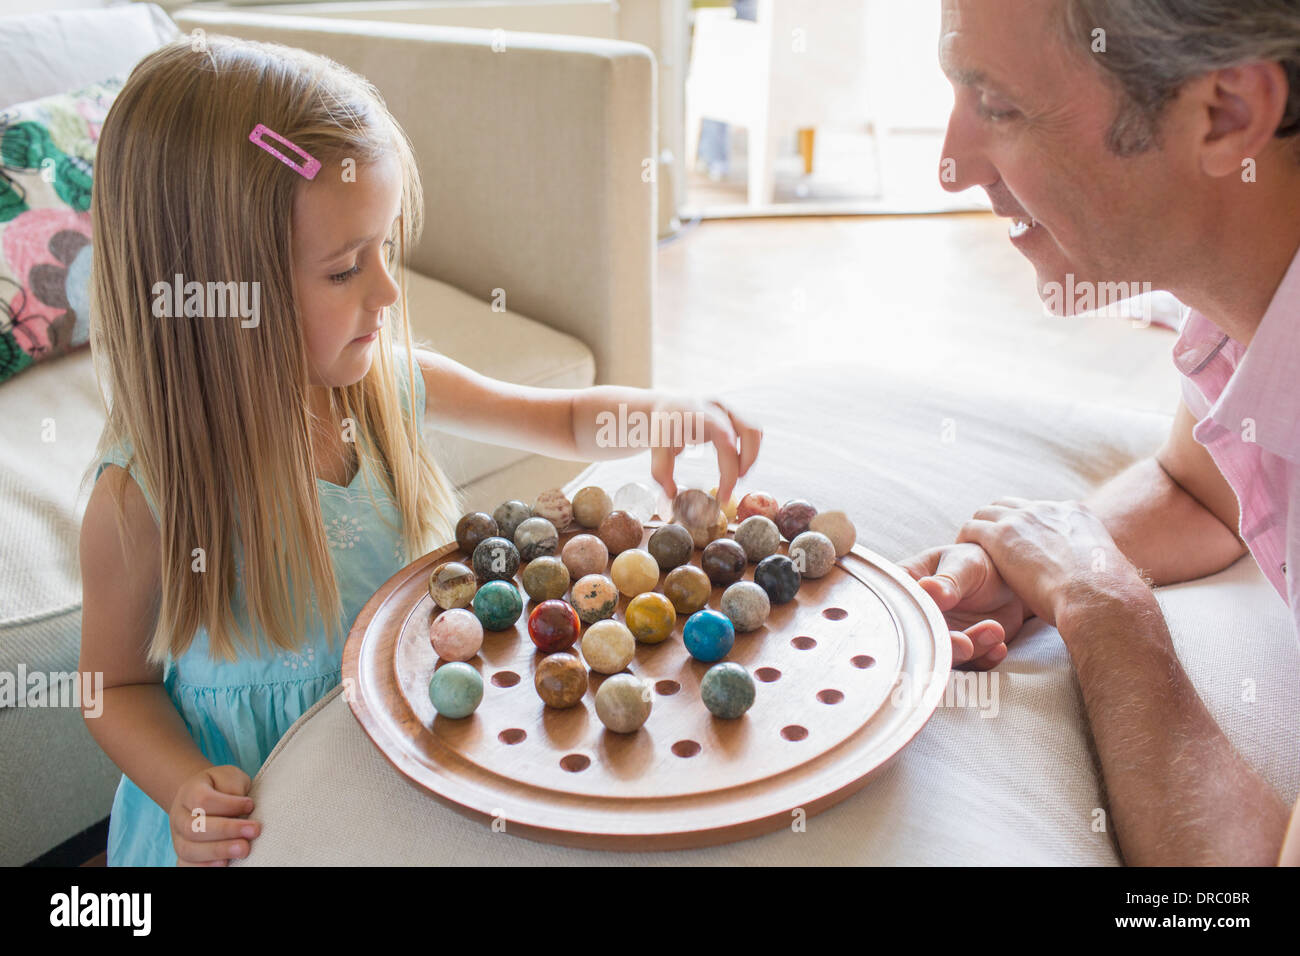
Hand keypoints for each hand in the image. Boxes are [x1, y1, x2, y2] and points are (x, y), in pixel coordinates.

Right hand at [170, 765, 260, 866]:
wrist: (202, 797)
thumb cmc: (222, 787)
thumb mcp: (230, 777)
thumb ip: (234, 788)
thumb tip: (242, 809)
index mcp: (189, 792)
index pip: (203, 800)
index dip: (228, 805)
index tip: (250, 805)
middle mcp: (179, 816)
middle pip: (194, 828)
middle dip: (226, 831)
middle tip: (254, 831)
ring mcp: (178, 838)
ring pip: (188, 850)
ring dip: (218, 851)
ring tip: (244, 850)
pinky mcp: (183, 856)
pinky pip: (185, 866)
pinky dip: (204, 867)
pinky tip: (225, 864)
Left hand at [649, 395, 761, 503]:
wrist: (666, 406)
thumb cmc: (663, 425)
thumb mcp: (657, 446)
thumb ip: (661, 470)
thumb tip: (672, 495)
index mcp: (698, 412)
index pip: (723, 433)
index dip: (730, 462)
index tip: (724, 490)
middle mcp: (718, 407)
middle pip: (749, 430)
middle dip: (747, 462)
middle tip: (733, 484)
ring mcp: (729, 409)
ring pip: (755, 432)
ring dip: (751, 457)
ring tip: (735, 476)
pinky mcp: (734, 416)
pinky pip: (753, 433)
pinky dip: (750, 451)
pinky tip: (736, 464)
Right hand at [901, 542, 1026, 669]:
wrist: (1005, 582)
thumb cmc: (974, 564)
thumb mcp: (964, 565)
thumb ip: (948, 581)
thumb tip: (927, 588)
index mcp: (907, 589)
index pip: (897, 607)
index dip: (908, 621)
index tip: (929, 624)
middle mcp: (918, 619)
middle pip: (920, 639)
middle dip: (944, 645)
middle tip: (965, 644)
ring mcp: (940, 638)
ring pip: (946, 655)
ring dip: (970, 650)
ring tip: (994, 631)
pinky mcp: (963, 652)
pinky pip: (972, 664)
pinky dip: (986, 658)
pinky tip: (999, 646)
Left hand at [957, 497, 1137, 626]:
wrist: (1098, 596)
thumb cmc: (1104, 598)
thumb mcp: (1104, 571)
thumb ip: (1092, 566)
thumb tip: (1094, 582)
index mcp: (1075, 514)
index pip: (1042, 511)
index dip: (1026, 527)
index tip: (1019, 545)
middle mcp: (1049, 509)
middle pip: (1010, 505)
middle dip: (997, 522)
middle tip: (988, 546)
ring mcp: (1024, 519)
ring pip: (987, 512)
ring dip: (978, 529)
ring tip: (972, 551)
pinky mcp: (1001, 535)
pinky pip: (971, 528)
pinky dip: (965, 539)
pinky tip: (963, 558)